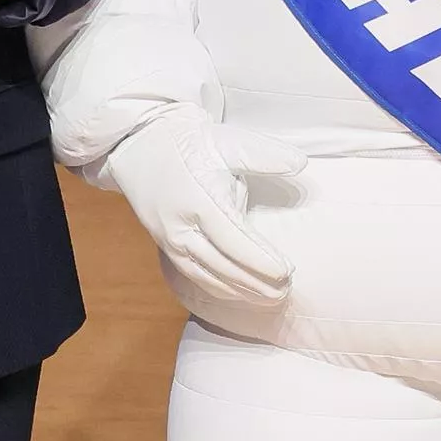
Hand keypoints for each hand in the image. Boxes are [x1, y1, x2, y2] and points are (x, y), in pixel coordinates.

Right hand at [106, 119, 293, 333]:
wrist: (139, 143)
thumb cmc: (188, 141)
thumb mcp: (227, 141)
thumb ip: (264, 155)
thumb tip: (300, 163)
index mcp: (199, 201)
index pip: (234, 240)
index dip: (260, 260)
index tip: (286, 271)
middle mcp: (182, 226)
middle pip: (222, 265)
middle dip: (255, 282)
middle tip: (286, 291)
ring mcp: (170, 240)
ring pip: (206, 276)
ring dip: (239, 291)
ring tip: (270, 299)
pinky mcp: (165, 245)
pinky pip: (192, 275)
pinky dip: (217, 288)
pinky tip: (238, 294)